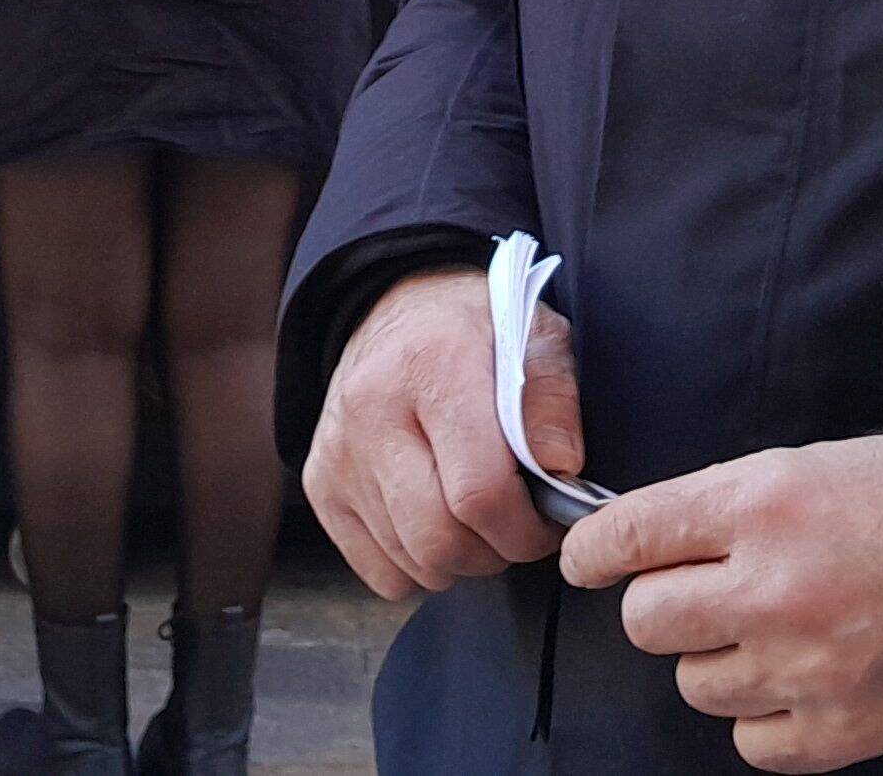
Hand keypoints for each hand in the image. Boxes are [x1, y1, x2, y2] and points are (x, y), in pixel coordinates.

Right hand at [306, 263, 583, 600]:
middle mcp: (372, 411)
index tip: (547, 519)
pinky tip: (436, 520)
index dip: (526, 528)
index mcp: (433, 366)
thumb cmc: (472, 332)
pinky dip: (419, 566)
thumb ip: (553, 398)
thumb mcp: (531, 335)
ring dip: (461, 560)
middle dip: (495, 551)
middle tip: (516, 525)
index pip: (479, 491)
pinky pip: (381, 573)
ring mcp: (339, 452)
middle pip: (440, 539)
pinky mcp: (321, 484)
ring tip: (478, 517)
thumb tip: (562, 468)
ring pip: (413, 563)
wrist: (390, 310)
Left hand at [562, 431, 882, 771]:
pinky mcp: (841, 730)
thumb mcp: (808, 466)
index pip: (629, 534)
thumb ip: (725, 506)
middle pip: (646, 621)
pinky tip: (796, 682)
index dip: (594, 551)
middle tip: (700, 595)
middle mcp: (771, 586)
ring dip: (717, 661)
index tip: (586, 561)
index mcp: (760, 503)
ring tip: (771, 634)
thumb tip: (645, 542)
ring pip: (693, 685)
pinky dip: (762, 718)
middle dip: (662, 606)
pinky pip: (750, 742)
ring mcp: (805, 667)